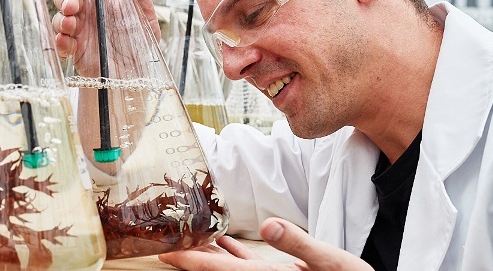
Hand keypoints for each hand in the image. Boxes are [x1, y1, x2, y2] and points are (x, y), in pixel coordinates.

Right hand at [50, 0, 159, 75]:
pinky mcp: (74, 50)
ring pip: (58, 17)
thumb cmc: (140, 37)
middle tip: (74, 6)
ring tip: (73, 26)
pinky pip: (59, 43)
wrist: (139, 73)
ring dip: (61, 19)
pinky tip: (69, 43)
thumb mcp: (142, 4)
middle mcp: (85, 9)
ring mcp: (78, 30)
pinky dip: (61, 41)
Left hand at [158, 218, 373, 270]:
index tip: (160, 250)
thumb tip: (269, 225)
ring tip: (181, 232)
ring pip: (225, 264)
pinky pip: (244, 263)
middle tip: (159, 235)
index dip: (186, 259)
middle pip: (213, 267)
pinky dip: (228, 249)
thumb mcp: (333, 263)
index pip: (216, 268)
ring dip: (204, 250)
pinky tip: (218, 237)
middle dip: (186, 253)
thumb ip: (300, 245)